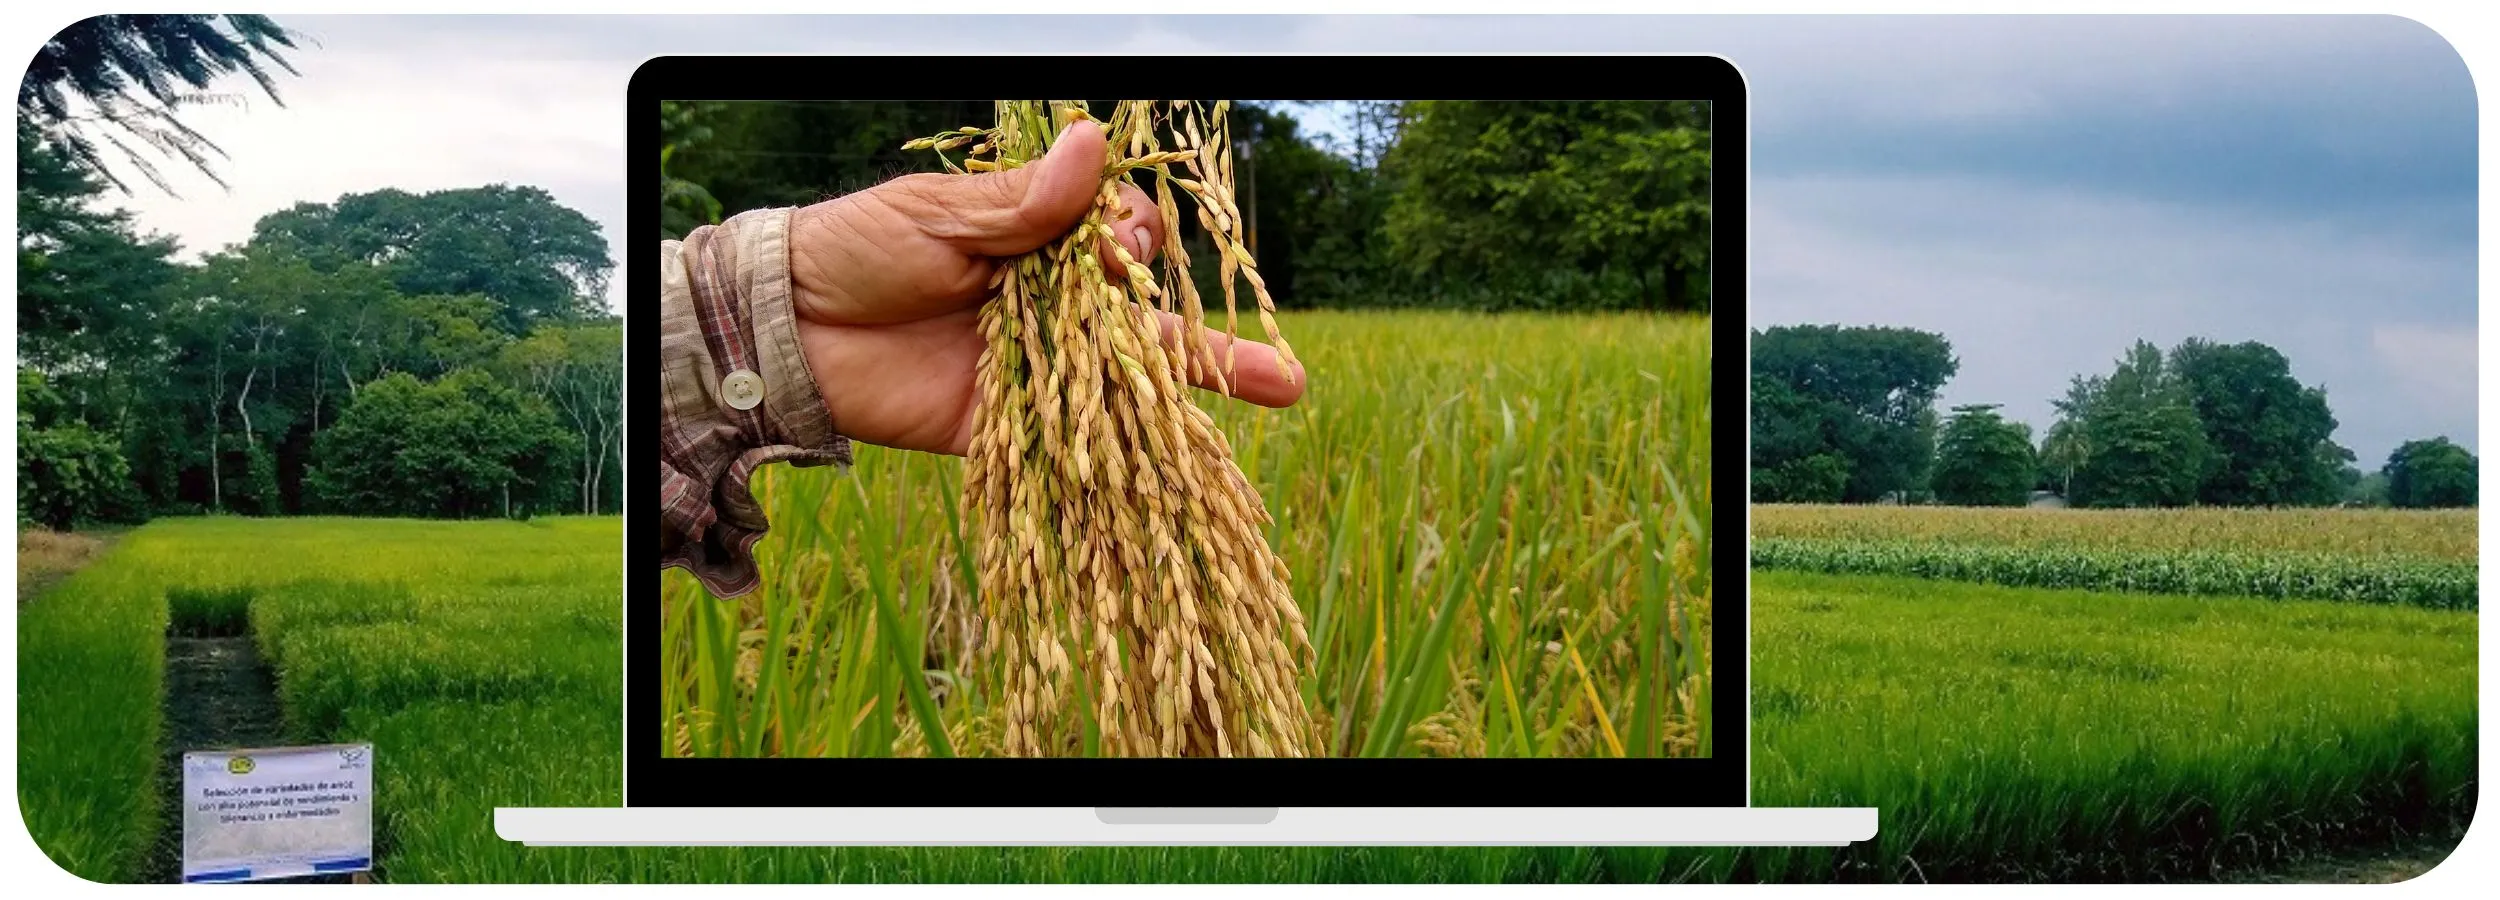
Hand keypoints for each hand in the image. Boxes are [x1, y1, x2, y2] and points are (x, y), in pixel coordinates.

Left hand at [784, 118, 1305, 456]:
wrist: (786, 329)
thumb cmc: (857, 249)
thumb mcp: (939, 215)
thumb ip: (1022, 202)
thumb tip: (1093, 144)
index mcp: (1035, 242)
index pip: (1118, 242)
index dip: (1134, 245)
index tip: (1122, 247)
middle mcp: (1047, 308)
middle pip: (1143, 323)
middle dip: (1210, 343)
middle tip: (1278, 370)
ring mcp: (1033, 369)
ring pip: (1124, 384)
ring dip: (1195, 398)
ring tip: (1278, 398)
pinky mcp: (1002, 428)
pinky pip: (1068, 444)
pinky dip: (1116, 459)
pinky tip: (1175, 475)